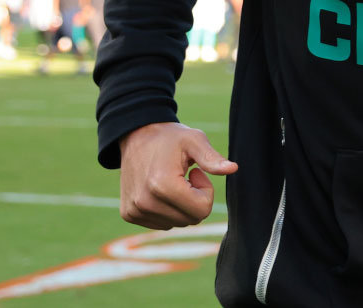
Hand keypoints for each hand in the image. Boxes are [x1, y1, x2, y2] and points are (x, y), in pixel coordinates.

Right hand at [118, 122, 237, 229]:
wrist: (136, 137)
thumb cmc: (169, 138)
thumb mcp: (194, 140)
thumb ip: (212, 157)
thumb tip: (233, 169)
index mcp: (162, 185)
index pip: (202, 210)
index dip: (206, 191)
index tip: (197, 172)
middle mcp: (145, 203)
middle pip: (191, 220)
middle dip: (195, 200)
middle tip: (186, 177)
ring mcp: (134, 211)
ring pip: (177, 224)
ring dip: (182, 206)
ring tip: (173, 181)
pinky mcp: (129, 215)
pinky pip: (162, 224)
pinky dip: (168, 210)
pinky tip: (161, 190)